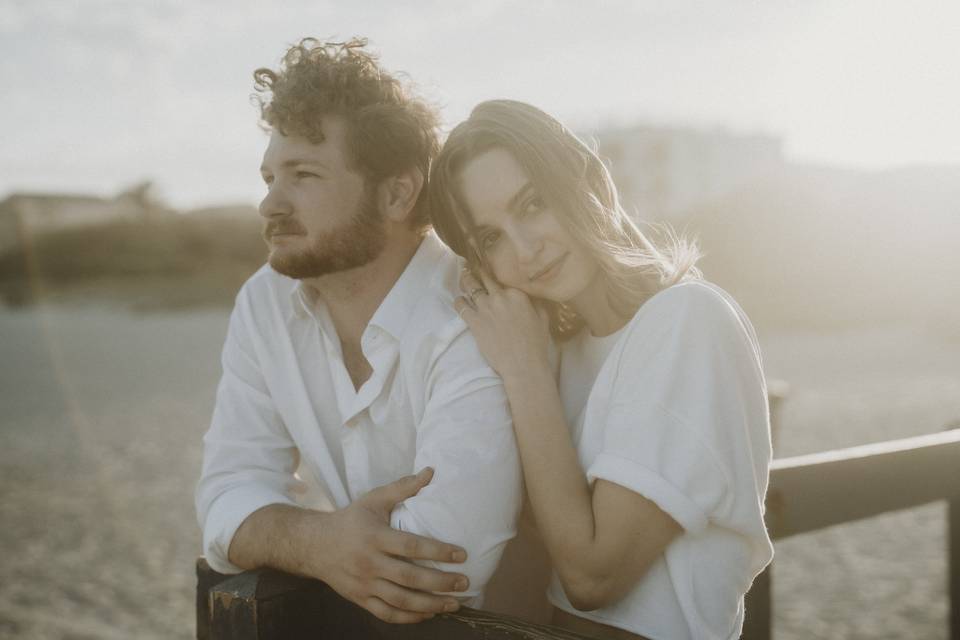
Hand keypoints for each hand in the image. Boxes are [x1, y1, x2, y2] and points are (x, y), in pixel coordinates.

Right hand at [299, 468, 469, 622]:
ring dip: (430, 605)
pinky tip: (428, 614)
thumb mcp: (374, 499)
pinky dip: (409, 618)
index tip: (461, 555)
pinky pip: (386, 614)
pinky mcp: (360, 599)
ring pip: (400, 600)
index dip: (438, 552)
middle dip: (440, 583)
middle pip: (409, 578)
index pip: (411, 547)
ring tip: (454, 603)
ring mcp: (364, 584)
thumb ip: (403, 488)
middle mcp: (369, 563)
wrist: (313, 545)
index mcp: (375, 537)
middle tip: (464, 582)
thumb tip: (431, 471)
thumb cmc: (350, 520)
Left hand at [455, 269, 550, 380]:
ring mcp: (485, 308)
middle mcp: (499, 297)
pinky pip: (461, 306)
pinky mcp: (474, 322)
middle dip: (477, 272)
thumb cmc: (535, 343)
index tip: (489, 270)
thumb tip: (531, 295)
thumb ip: (535, 303)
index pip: (501, 278)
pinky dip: (459, 301)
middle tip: (471, 267)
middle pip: (484, 279)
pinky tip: (459, 300)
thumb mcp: (542, 318)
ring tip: (463, 278)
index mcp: (516, 294)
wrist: (522, 364)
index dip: (494, 273)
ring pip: (470, 287)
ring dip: (466, 281)